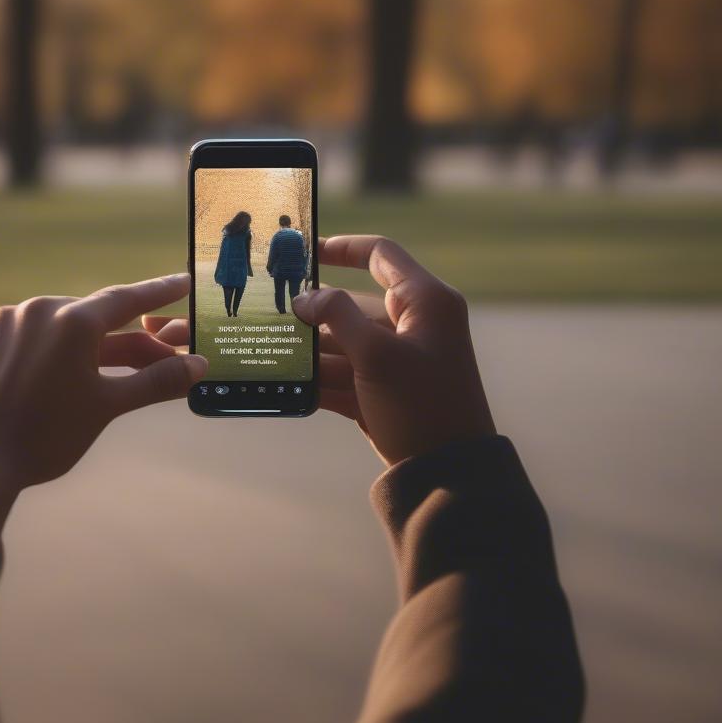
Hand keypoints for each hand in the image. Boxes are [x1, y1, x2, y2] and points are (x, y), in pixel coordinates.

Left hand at [0, 274, 206, 529]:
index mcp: (71, 321)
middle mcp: (31, 310)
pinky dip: (26, 353)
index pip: (126, 300)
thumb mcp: (107, 407)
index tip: (182, 283)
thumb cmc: (47, 439)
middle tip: (146, 355)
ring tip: (74, 380)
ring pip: (44, 326)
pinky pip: (8, 338)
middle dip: (116, 337)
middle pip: (85, 318)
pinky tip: (30, 381)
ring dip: (66, 346)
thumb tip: (198, 365)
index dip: (158, 293)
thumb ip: (156, 380)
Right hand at [142, 237, 493, 467]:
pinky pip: (347, 375)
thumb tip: (307, 297)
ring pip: (346, 344)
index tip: (305, 252)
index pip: (382, 255)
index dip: (343, 248)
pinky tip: (288, 387)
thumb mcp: (378, 355)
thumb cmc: (422, 404)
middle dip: (314, 315)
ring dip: (311, 352)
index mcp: (425, 301)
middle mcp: (414, 325)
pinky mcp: (386, 392)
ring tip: (271, 353)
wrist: (449, 474)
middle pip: (354, 305)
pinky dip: (321, 381)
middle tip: (271, 314)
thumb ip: (338, 316)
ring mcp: (399, 361)